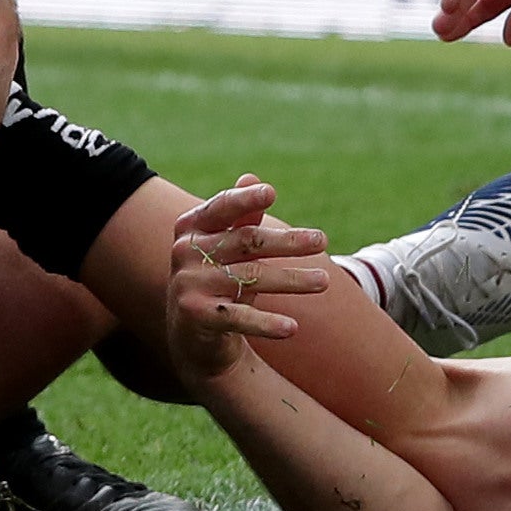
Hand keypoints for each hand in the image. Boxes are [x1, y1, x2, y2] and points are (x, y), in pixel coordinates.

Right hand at [160, 177, 332, 382]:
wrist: (191, 334)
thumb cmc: (217, 278)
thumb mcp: (227, 248)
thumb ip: (240, 217)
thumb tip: (252, 177)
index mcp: (191, 226)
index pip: (222, 207)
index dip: (245, 200)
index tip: (271, 192)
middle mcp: (185, 251)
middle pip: (246, 241)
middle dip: (287, 241)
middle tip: (322, 240)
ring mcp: (188, 283)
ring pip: (250, 277)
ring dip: (292, 279)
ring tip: (324, 281)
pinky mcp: (195, 315)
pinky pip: (239, 316)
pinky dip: (267, 323)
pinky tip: (292, 327)